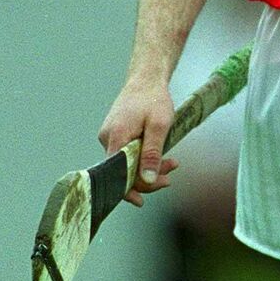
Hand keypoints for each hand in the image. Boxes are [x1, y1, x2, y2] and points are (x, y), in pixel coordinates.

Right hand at [98, 80, 178, 206]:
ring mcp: (110, 137)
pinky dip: (143, 157)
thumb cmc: (154, 99)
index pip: (117, 174)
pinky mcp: (116, 135)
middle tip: (170, 178)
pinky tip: (160, 156)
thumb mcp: (159, 125)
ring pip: (127, 162)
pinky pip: (127, 153)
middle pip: (123, 170)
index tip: (142, 201)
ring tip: (172, 164)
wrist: (147, 79)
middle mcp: (107, 139)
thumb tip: (146, 180)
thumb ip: (152, 153)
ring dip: (148, 167)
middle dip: (147, 178)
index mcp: (116, 137)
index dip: (129, 190)